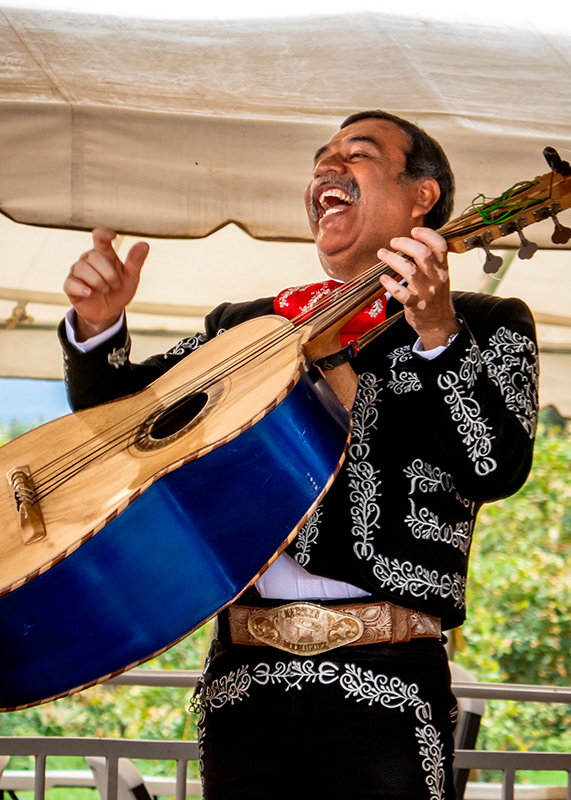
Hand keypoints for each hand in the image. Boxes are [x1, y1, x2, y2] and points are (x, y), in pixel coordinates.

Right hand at [64, 227, 148, 340]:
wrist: (108, 312)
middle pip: (94, 256)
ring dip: (97, 281)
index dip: (104, 233)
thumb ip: (135, 261)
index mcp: (104, 254)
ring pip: (82, 268)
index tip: (113, 235)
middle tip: (115, 284)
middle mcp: (89, 259)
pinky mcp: (70, 286)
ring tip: (105, 290)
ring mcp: (78, 272)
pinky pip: (71, 283)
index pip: (100, 237)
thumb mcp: (131, 277)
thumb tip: (144, 244)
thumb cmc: (119, 290)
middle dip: (108, 273)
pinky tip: (89, 293)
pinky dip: (81, 288)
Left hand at [377, 227, 459, 349]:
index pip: (440, 245)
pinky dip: (391, 285)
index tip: (414, 230)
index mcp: (443, 268)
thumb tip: (411, 240)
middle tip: (393, 242)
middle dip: (406, 244)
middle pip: (423, 254)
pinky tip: (383, 278)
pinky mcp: (416, 305)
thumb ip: (429, 260)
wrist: (438, 323)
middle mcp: (436, 278)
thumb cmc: (434, 296)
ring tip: (382, 254)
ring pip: (410, 271)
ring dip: (393, 260)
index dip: (427, 234)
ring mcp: (426, 292)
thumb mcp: (438, 276)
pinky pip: (402, 293)